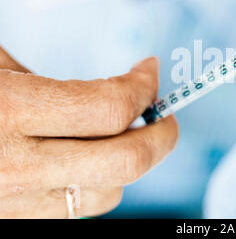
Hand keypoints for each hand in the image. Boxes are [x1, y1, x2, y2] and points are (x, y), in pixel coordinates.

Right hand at [0, 50, 177, 217]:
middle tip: (164, 113)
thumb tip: (116, 91)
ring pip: (109, 193)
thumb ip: (52, 82)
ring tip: (120, 136)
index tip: (149, 71)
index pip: (110, 108)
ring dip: (127, 160)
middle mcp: (15, 166)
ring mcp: (14, 203)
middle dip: (161, 134)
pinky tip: (83, 158)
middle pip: (126, 159)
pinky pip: (78, 208)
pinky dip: (95, 182)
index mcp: (9, 110)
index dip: (143, 87)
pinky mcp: (13, 220)